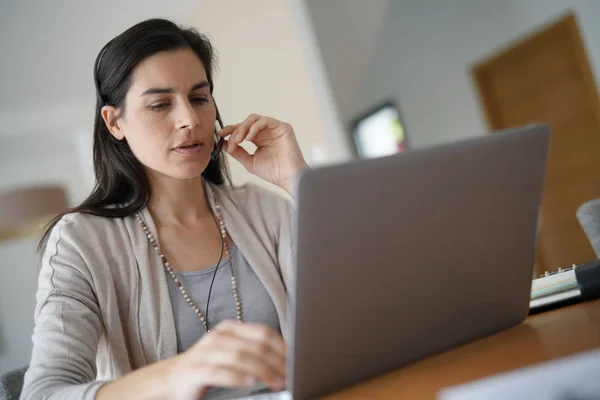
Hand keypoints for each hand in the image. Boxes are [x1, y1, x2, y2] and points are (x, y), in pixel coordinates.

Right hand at [163, 321, 285, 398]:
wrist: (170, 380)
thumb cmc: (207, 368)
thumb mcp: (231, 355)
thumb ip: (253, 353)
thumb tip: (286, 360)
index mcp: (230, 329)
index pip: (263, 333)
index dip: (283, 347)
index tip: (297, 361)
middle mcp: (218, 337)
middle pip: (256, 346)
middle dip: (277, 362)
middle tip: (290, 375)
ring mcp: (206, 352)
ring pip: (241, 358)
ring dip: (263, 371)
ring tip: (278, 382)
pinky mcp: (195, 371)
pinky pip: (220, 372)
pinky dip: (238, 378)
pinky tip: (251, 383)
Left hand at [218, 114, 307, 193]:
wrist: (288, 178)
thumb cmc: (273, 172)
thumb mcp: (250, 162)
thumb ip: (237, 152)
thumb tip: (223, 143)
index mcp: (259, 139)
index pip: (243, 129)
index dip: (230, 130)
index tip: (219, 135)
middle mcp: (267, 132)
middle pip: (247, 122)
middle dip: (235, 130)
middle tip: (231, 141)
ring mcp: (275, 128)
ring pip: (254, 119)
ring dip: (243, 128)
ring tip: (239, 140)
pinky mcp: (283, 127)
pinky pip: (265, 120)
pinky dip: (254, 127)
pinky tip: (249, 138)